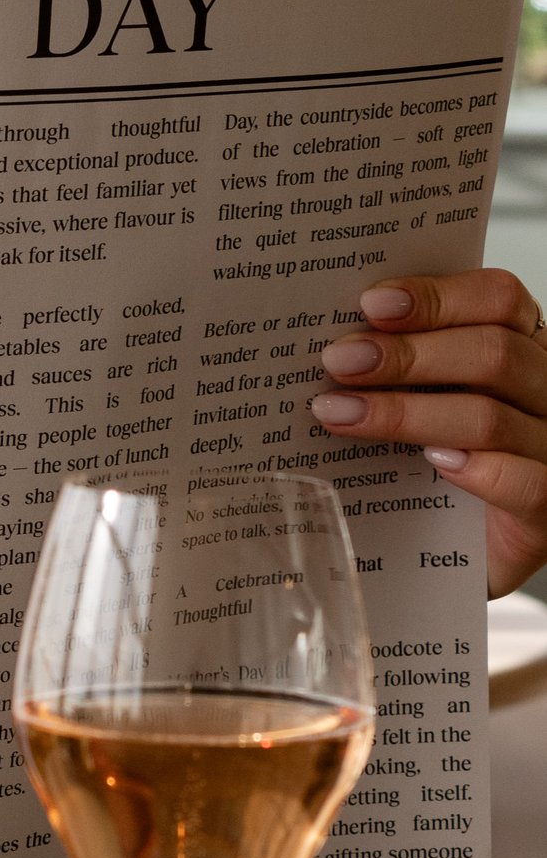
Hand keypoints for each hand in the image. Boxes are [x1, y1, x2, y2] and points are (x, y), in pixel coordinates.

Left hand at [310, 267, 546, 594]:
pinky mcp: (546, 512)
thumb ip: (393, 369)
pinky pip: (523, 482)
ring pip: (491, 417)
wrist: (452, 561)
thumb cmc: (430, 473)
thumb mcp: (416, 404)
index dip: (436, 296)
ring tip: (343, 413)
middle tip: (339, 362)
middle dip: (407, 354)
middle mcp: (544, 392)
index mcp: (520, 349)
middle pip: (492, 353)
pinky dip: (475, 470)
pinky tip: (431, 463)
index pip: (497, 299)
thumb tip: (331, 341)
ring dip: (408, 413)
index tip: (370, 305)